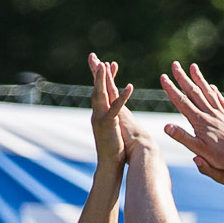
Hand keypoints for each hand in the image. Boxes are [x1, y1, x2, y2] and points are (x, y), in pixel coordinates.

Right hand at [88, 52, 133, 169]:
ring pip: (101, 95)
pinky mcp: (108, 125)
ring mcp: (101, 119)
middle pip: (96, 89)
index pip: (101, 91)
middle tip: (93, 56)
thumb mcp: (113, 131)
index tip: (109, 63)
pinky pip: (116, 108)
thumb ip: (113, 122)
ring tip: (105, 65)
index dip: (104, 77)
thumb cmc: (114, 151)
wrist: (109, 165)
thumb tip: (116, 118)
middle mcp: (97, 114)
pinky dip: (122, 98)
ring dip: (102, 80)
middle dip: (95, 72)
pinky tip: (129, 87)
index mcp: (100, 114)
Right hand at [161, 61, 223, 184]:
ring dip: (200, 79)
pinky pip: (223, 102)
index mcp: (200, 121)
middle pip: (195, 92)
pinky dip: (217, 93)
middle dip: (183, 78)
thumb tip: (166, 126)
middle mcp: (211, 114)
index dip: (171, 89)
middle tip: (175, 64)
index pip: (182, 101)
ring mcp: (222, 115)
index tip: (163, 77)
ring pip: (209, 93)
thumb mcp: (198, 150)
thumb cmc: (220, 159)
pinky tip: (214, 87)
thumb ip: (182, 137)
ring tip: (193, 67)